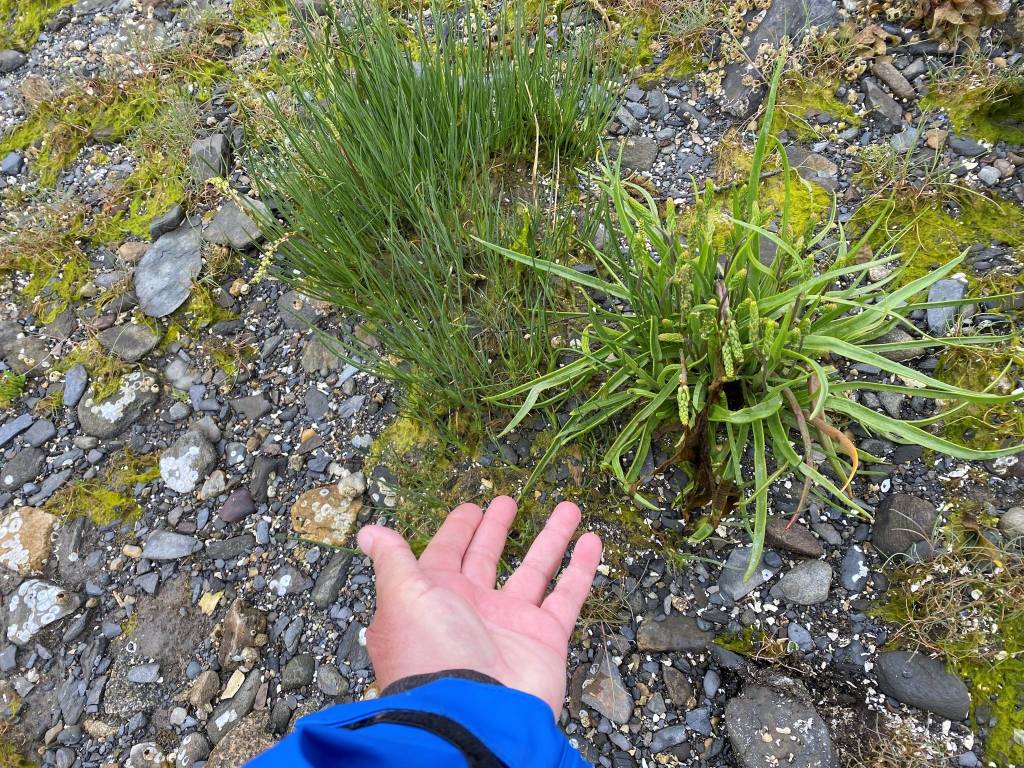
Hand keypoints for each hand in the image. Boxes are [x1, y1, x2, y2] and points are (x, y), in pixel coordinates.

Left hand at [357, 496, 601, 715]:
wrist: (473, 714)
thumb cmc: (431, 652)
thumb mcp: (403, 597)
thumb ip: (393, 561)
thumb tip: (367, 532)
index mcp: (434, 596)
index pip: (447, 553)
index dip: (458, 529)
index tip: (472, 507)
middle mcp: (471, 609)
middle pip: (488, 559)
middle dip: (497, 530)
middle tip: (509, 501)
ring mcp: (510, 625)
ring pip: (535, 571)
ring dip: (552, 539)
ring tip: (569, 508)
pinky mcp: (544, 640)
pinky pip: (566, 597)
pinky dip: (581, 571)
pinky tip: (592, 542)